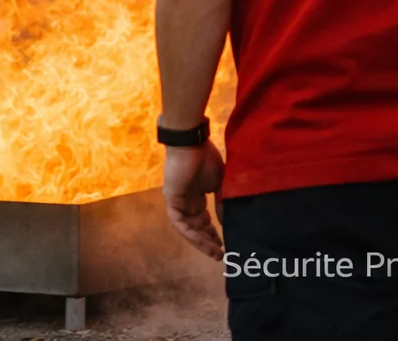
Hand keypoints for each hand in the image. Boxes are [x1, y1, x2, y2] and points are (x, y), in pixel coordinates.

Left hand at [163, 140, 225, 258]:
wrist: (192, 142)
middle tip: (220, 254)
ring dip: (200, 241)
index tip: (224, 244)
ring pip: (187, 228)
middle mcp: (186, 201)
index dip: (212, 233)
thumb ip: (222, 202)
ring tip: (214, 253)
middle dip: (207, 241)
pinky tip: (203, 242)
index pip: (203, 220)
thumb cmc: (205, 157)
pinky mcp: (171, 199)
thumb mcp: (219, 183)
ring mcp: (177, 201)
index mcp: (196, 196)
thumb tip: (226, 222)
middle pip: (196, 227)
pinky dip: (190, 233)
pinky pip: (179, 222)